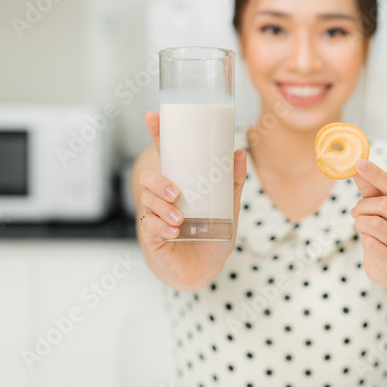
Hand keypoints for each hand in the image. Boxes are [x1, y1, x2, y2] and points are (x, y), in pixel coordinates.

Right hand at [134, 110, 247, 289]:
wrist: (204, 270)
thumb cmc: (213, 235)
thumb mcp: (228, 208)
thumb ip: (233, 183)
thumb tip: (239, 152)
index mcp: (181, 184)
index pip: (166, 155)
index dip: (157, 134)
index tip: (153, 116)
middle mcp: (164, 197)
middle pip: (149, 177)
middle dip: (159, 181)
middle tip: (176, 193)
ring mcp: (156, 216)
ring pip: (148, 201)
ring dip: (162, 208)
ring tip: (179, 219)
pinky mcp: (152, 236)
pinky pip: (148, 226)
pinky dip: (161, 227)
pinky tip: (173, 232)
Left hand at [350, 158, 386, 289]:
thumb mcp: (384, 207)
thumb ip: (372, 188)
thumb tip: (357, 167)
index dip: (376, 174)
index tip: (359, 163)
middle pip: (385, 205)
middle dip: (364, 205)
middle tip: (356, 210)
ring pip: (375, 224)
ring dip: (361, 223)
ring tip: (363, 227)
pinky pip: (371, 244)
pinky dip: (364, 240)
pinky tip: (370, 243)